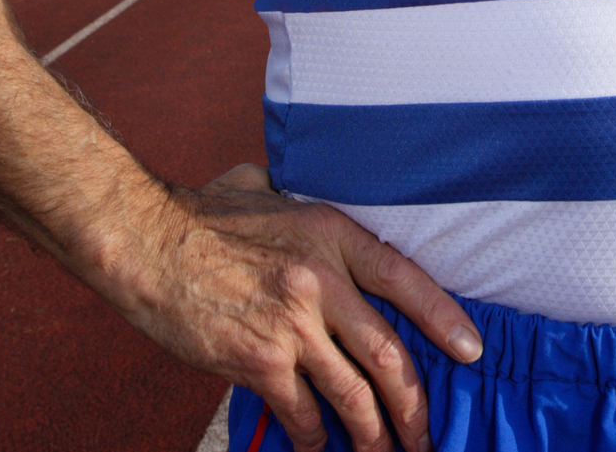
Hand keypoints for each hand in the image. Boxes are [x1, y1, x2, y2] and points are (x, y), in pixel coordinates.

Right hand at [108, 164, 482, 451]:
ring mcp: (291, 325)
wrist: (145, 242)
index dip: (444, 318)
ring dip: (374, 434)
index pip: (404, 279)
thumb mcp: (264, 190)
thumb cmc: (200, 212)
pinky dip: (315, 438)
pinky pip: (302, 412)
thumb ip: (293, 199)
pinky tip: (319, 448)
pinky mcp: (258, 362)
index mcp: (330, 234)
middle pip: (389, 354)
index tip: (469, 350)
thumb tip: (293, 191)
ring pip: (353, 394)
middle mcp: (320, 281)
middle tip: (425, 433)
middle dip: (414, 404)